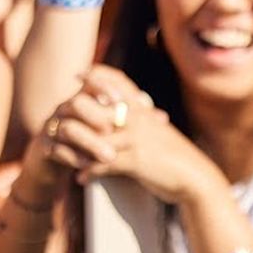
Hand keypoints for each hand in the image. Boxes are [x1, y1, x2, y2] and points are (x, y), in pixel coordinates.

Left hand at [39, 65, 218, 205]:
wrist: (194, 176)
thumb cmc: (174, 155)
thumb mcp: (159, 131)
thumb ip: (142, 120)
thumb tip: (127, 112)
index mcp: (144, 111)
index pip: (120, 83)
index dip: (99, 76)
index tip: (80, 73)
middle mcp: (140, 120)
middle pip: (98, 107)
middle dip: (75, 113)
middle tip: (58, 119)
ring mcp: (137, 139)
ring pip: (94, 138)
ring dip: (74, 149)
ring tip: (59, 155)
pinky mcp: (135, 160)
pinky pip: (103, 164)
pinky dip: (89, 172)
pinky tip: (80, 178)